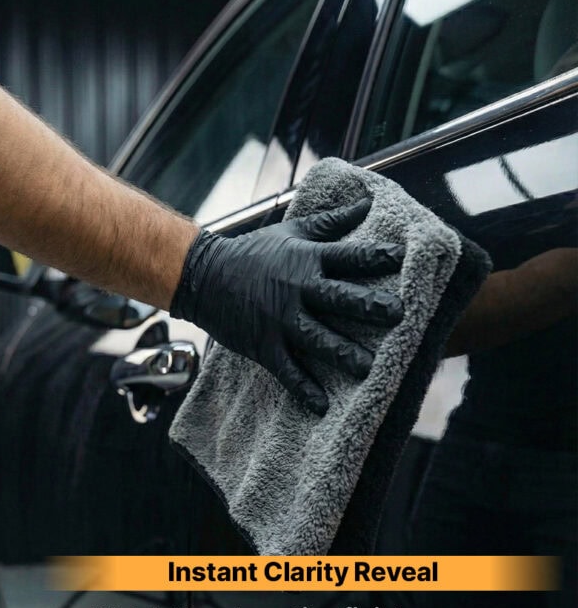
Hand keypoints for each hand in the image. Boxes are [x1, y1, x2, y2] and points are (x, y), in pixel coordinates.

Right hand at [170, 200, 403, 413]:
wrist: (205, 277)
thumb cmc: (252, 253)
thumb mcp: (291, 231)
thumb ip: (330, 222)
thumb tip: (366, 202)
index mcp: (306, 259)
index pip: (348, 256)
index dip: (376, 257)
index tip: (401, 261)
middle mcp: (297, 289)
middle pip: (339, 298)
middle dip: (369, 306)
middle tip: (398, 315)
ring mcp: (280, 320)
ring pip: (317, 338)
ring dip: (343, 353)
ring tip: (368, 367)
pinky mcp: (264, 345)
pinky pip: (287, 369)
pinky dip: (303, 388)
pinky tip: (322, 405)